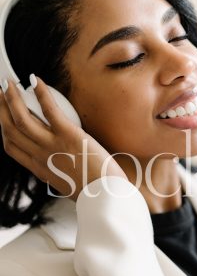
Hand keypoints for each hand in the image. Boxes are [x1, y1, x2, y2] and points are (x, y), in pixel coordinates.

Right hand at [0, 78, 127, 201]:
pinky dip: (40, 93)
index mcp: (39, 169)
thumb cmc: (93, 190)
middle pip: (10, 129)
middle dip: (1, 107)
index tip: (1, 116)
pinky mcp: (68, 135)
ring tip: (8, 82)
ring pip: (22, 118)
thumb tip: (59, 161)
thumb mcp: (67, 183)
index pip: (10, 147)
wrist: (106, 196)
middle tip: (0, 91)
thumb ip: (58, 170)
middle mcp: (40, 157)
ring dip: (12, 97)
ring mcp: (52, 146)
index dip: (2, 129)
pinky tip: (35, 80)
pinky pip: (49, 110)